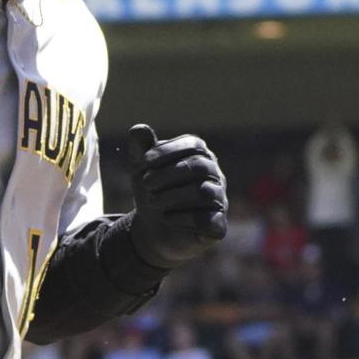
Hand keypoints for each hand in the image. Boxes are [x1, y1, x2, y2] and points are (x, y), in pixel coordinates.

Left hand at [122, 124, 226, 268]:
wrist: (153, 229)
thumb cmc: (152, 191)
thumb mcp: (141, 170)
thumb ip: (140, 149)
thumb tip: (138, 129)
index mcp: (201, 156)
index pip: (194, 145)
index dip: (168, 150)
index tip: (143, 161)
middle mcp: (215, 176)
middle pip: (199, 166)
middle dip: (168, 173)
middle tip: (145, 183)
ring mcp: (219, 201)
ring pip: (204, 192)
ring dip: (173, 196)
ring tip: (152, 201)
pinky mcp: (218, 227)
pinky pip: (208, 221)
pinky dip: (184, 219)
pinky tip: (165, 218)